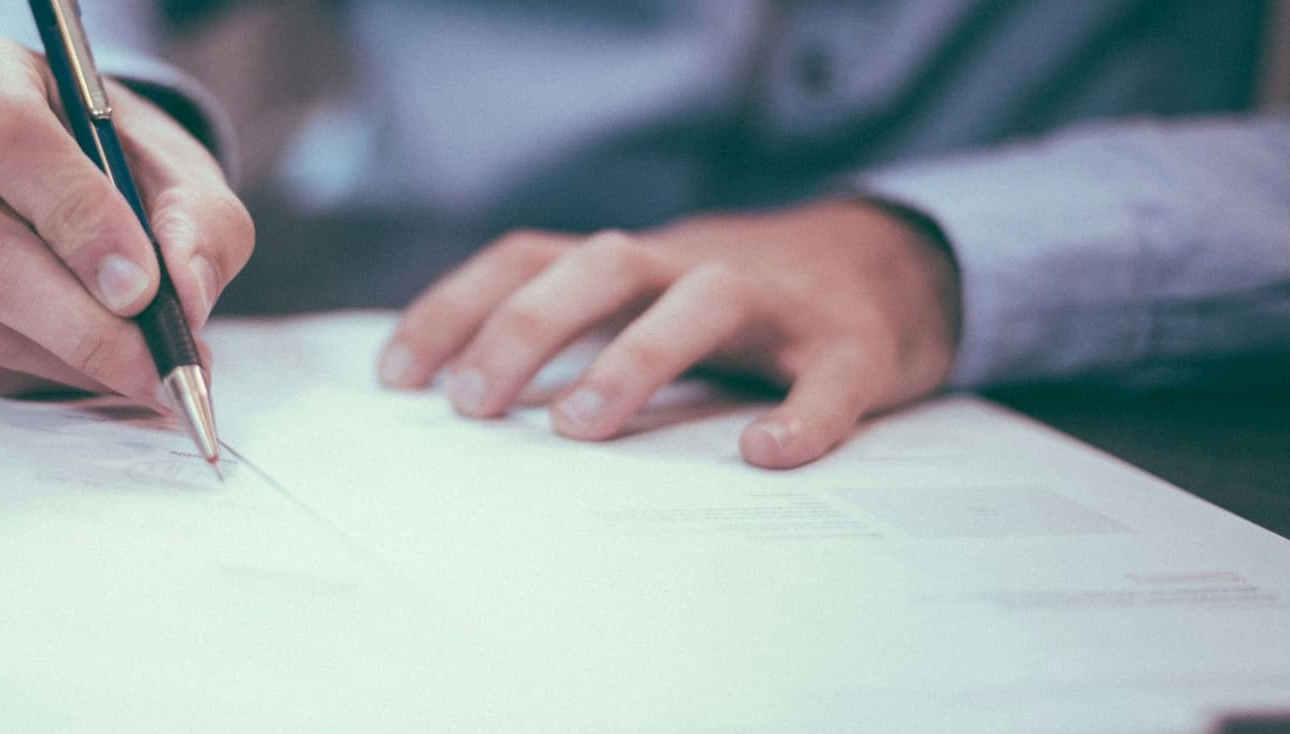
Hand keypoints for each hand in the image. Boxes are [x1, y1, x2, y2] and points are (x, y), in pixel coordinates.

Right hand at [0, 31, 252, 401]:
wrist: (60, 184)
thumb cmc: (117, 166)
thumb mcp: (180, 173)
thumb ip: (199, 223)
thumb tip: (185, 293)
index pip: (10, 142)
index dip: (79, 222)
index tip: (142, 289)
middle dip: (85, 326)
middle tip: (159, 368)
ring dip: (68, 361)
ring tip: (140, 371)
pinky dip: (29, 376)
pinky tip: (80, 364)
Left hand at [378, 199, 960, 468]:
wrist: (893, 268)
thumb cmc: (736, 310)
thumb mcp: (645, 303)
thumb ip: (571, 337)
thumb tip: (458, 409)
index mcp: (633, 264)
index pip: (527, 259)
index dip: (456, 307)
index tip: (396, 377)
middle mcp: (693, 266)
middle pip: (602, 265)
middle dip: (527, 327)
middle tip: (472, 406)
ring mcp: (778, 303)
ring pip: (704, 299)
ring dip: (635, 355)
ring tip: (579, 428)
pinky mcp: (854, 347)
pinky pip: (829, 377)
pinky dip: (802, 414)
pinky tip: (767, 455)